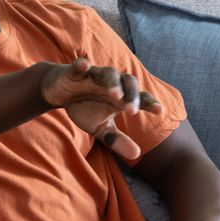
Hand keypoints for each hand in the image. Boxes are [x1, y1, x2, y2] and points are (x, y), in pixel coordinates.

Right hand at [40, 58, 161, 159]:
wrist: (60, 93)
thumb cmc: (84, 108)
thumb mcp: (100, 128)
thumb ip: (117, 140)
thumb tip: (137, 155)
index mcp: (120, 97)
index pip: (139, 98)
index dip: (149, 102)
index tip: (159, 111)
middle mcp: (112, 83)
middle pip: (129, 82)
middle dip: (132, 94)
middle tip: (131, 110)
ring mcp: (94, 76)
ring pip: (109, 74)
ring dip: (113, 83)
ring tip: (115, 95)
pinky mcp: (76, 72)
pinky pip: (80, 67)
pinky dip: (82, 65)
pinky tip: (84, 65)